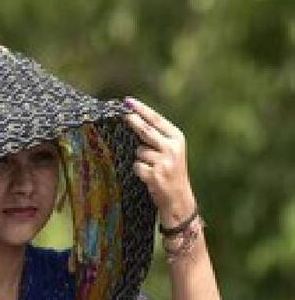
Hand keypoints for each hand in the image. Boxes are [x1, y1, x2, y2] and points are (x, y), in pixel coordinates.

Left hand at [123, 97, 196, 225]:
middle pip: (145, 130)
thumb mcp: (171, 151)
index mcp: (177, 138)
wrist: (178, 198)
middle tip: (121, 113)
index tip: (128, 101)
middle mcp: (172, 147)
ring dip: (140, 159)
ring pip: (139, 151)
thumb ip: (158, 137)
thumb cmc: (171, 172)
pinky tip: (149, 177)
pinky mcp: (155, 174)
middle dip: (132, 121)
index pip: (156, 119)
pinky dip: (139, 171)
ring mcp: (164, 161)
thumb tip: (134, 120)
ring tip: (152, 168)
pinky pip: (137, 166)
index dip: (141, 109)